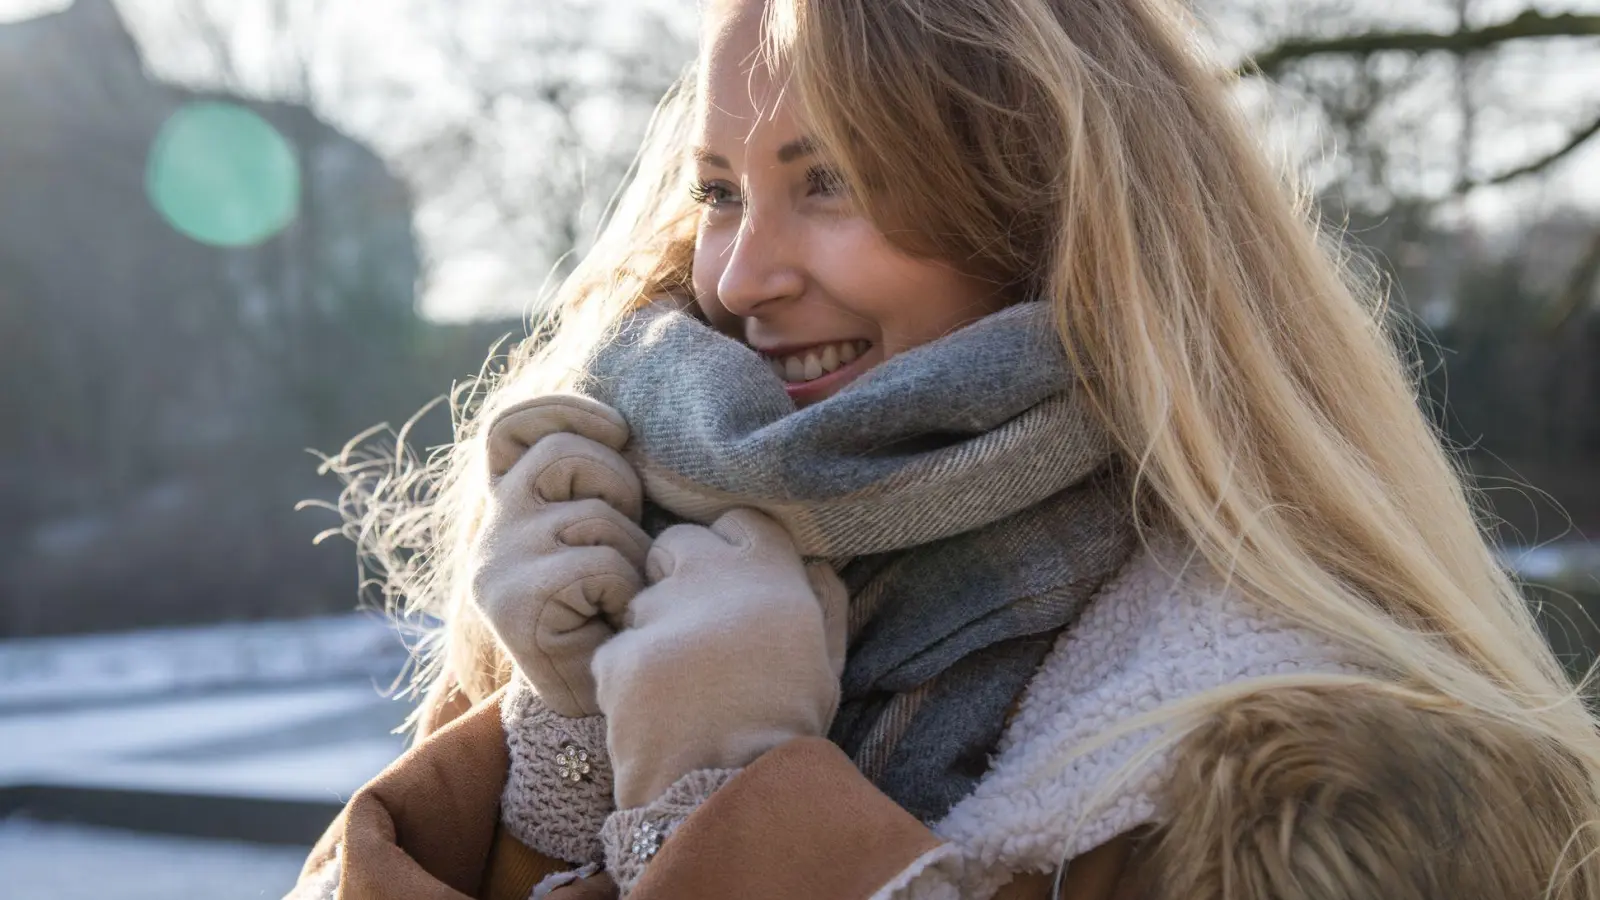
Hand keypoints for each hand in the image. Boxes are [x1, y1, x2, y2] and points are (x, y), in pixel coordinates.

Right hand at [470, 394, 651, 717]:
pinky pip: (601, 564)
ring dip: (631, 548)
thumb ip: (600, 482)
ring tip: (625, 590)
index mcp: (511, 505)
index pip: (510, 428)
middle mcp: (494, 529)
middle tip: (628, 541)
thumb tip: (627, 425)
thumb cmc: (624, 610)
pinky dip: (626, 589)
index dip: (563, 410)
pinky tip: (614, 618)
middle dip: (618, 486)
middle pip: (563, 454)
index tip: (617, 429)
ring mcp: (497, 565)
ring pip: (592, 512)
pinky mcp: (514, 603)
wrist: (606, 700)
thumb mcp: (610, 532)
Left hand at [592, 508, 847, 807]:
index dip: (731, 547)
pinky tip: (651, 714)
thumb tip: (816, 562)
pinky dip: (626, 681)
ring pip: (640, 601)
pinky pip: (614, 655)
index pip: (739, 520)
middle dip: (677, 575)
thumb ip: (823, 604)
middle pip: (677, 543)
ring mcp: (660, 614)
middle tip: (694, 629)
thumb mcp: (829, 665)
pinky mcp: (618, 655)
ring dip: (652, 632)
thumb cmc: (791, 730)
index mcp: (773, 575)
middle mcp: (715, 578)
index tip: (732, 581)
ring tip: (678, 688)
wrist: (738, 796)